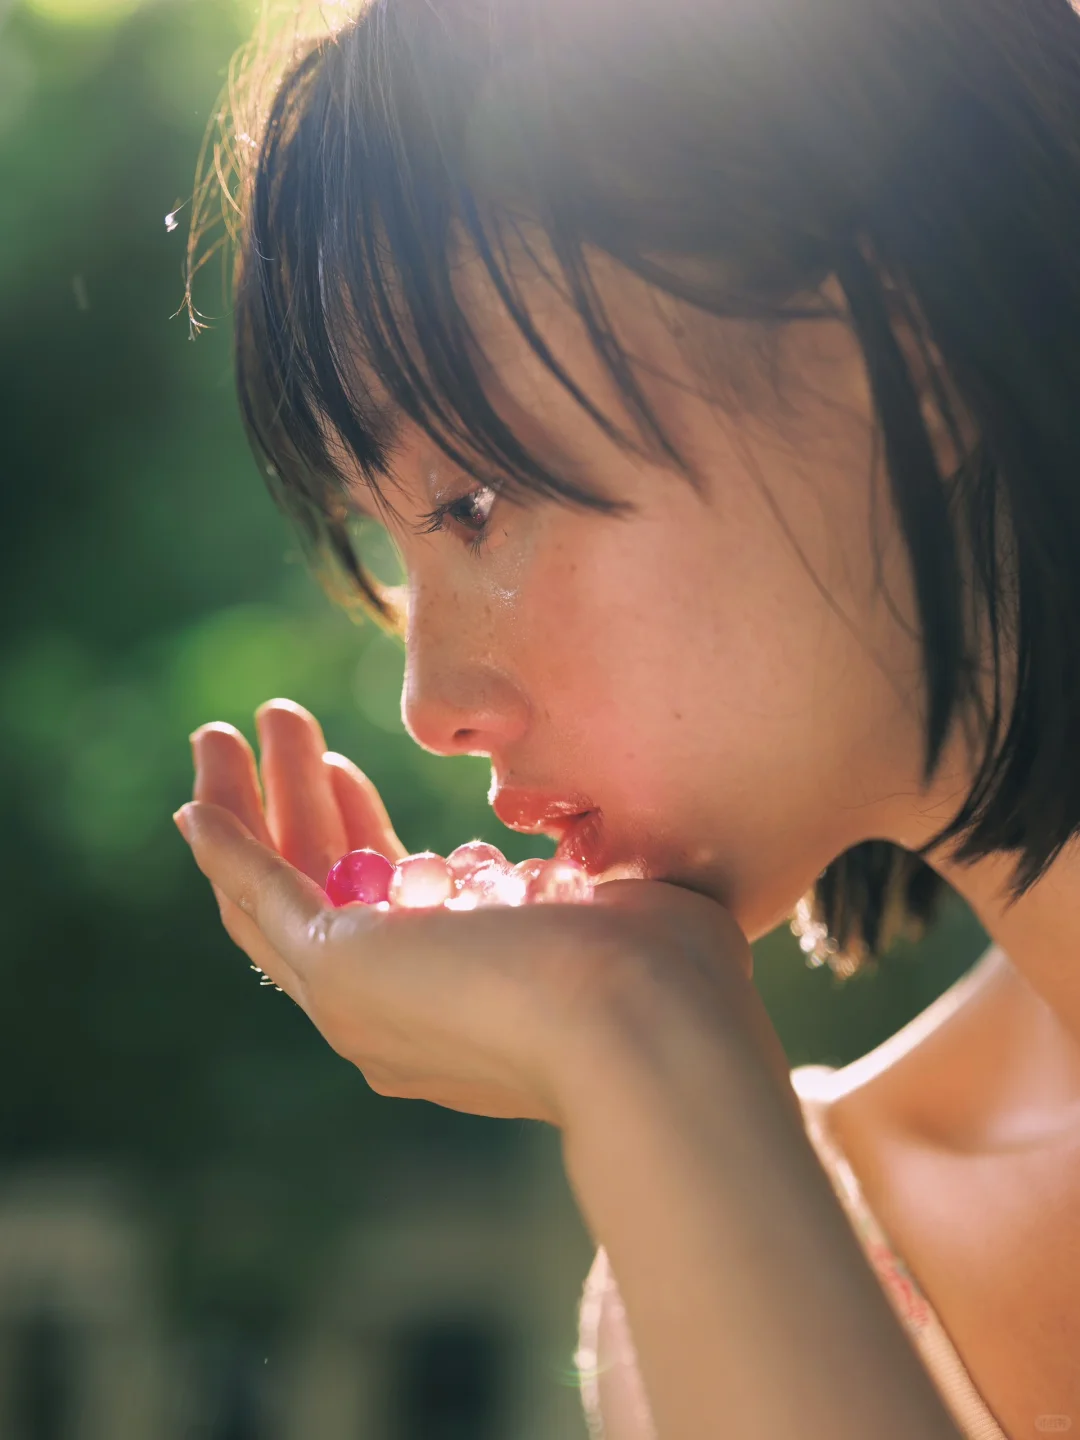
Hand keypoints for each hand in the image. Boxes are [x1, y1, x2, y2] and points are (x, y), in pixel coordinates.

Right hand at [179, 700, 785, 1127]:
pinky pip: (259, 901)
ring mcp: (363, 999)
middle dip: (296, 806)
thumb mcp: (623, 896)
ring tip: (224, 734)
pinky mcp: (339, 971)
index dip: (358, 832)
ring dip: (248, 808)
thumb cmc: (668, 971)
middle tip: (281, 728)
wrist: (652, 1027)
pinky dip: (225, 849)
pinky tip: (198, 800)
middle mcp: (401, 1009)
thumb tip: (587, 830)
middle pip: (319, 893)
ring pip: (276, 894)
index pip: (388, 904)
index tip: (346, 771)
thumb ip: (588, 867)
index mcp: (464, 994)